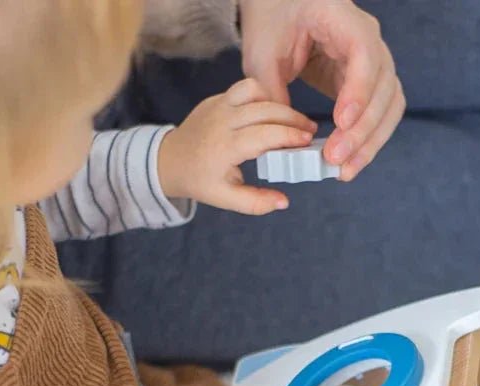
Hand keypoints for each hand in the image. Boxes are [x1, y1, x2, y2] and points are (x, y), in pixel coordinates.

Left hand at [158, 78, 317, 214]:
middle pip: (266, 109)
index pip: (265, 134)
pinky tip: (271, 115)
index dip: (290, 136)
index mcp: (226, 146)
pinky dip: (263, 97)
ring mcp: (218, 104)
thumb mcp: (226, 198)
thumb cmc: (200, 181)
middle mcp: (223, 120)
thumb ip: (255, 203)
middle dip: (292, 118)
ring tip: (291, 120)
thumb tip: (284, 202)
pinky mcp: (217, 98)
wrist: (169, 161)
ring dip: (277, 103)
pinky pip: (245, 89)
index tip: (308, 142)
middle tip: (309, 131)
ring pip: (255, 90)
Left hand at [239, 0, 404, 180]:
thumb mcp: (262, 52)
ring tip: (344, 171)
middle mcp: (368, 39)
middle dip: (362, 129)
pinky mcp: (367, 83)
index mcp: (342, 19)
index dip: (358, 90)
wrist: (282, 5)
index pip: (364, 54)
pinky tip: (349, 163)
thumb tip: (284, 138)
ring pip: (389, 106)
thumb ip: (272, 91)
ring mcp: (373, 62)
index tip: (341, 122)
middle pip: (384, 86)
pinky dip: (368, 140)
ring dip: (371, 142)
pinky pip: (380, 114)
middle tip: (335, 159)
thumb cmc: (272, 19)